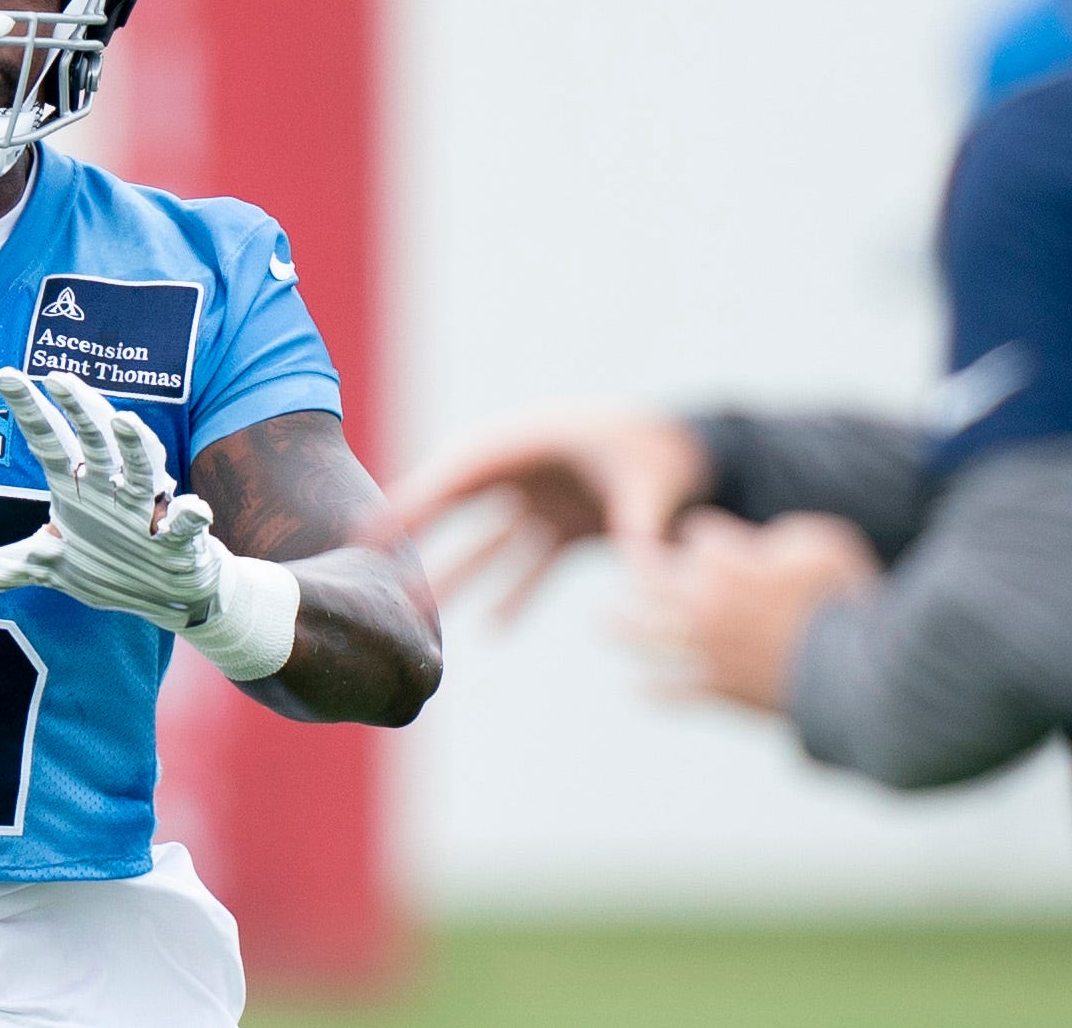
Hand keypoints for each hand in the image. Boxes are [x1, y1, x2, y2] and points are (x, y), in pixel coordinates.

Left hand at [0, 369, 300, 681]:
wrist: (164, 593)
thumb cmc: (107, 564)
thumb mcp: (45, 567)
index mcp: (77, 486)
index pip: (47, 439)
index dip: (28, 408)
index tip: (4, 374)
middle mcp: (111, 486)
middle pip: (94, 440)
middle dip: (79, 409)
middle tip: (58, 378)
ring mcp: (147, 509)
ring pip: (142, 467)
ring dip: (135, 445)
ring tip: (125, 421)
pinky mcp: (180, 539)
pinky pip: (188, 525)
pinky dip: (190, 516)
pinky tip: (190, 508)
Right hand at [386, 410, 712, 619]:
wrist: (706, 449)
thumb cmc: (672, 449)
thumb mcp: (654, 482)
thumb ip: (641, 530)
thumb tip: (644, 579)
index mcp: (535, 442)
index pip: (462, 470)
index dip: (415, 500)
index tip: (372, 529)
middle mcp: (530, 470)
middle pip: (462, 504)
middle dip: (417, 535)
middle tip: (364, 564)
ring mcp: (545, 498)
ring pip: (491, 542)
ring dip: (460, 577)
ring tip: (420, 615)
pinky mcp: (567, 525)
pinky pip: (530, 564)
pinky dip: (515, 594)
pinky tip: (493, 629)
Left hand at [622, 508, 879, 711]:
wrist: (856, 674)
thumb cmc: (848, 600)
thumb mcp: (824, 544)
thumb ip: (785, 536)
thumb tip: (762, 547)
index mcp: (729, 563)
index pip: (694, 534)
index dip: (700, 533)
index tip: (702, 538)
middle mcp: (705, 605)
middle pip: (652, 579)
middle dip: (638, 569)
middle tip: (627, 565)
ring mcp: (707, 651)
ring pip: (648, 635)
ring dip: (621, 628)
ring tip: (599, 623)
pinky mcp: (719, 691)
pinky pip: (674, 693)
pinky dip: (653, 692)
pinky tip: (634, 690)